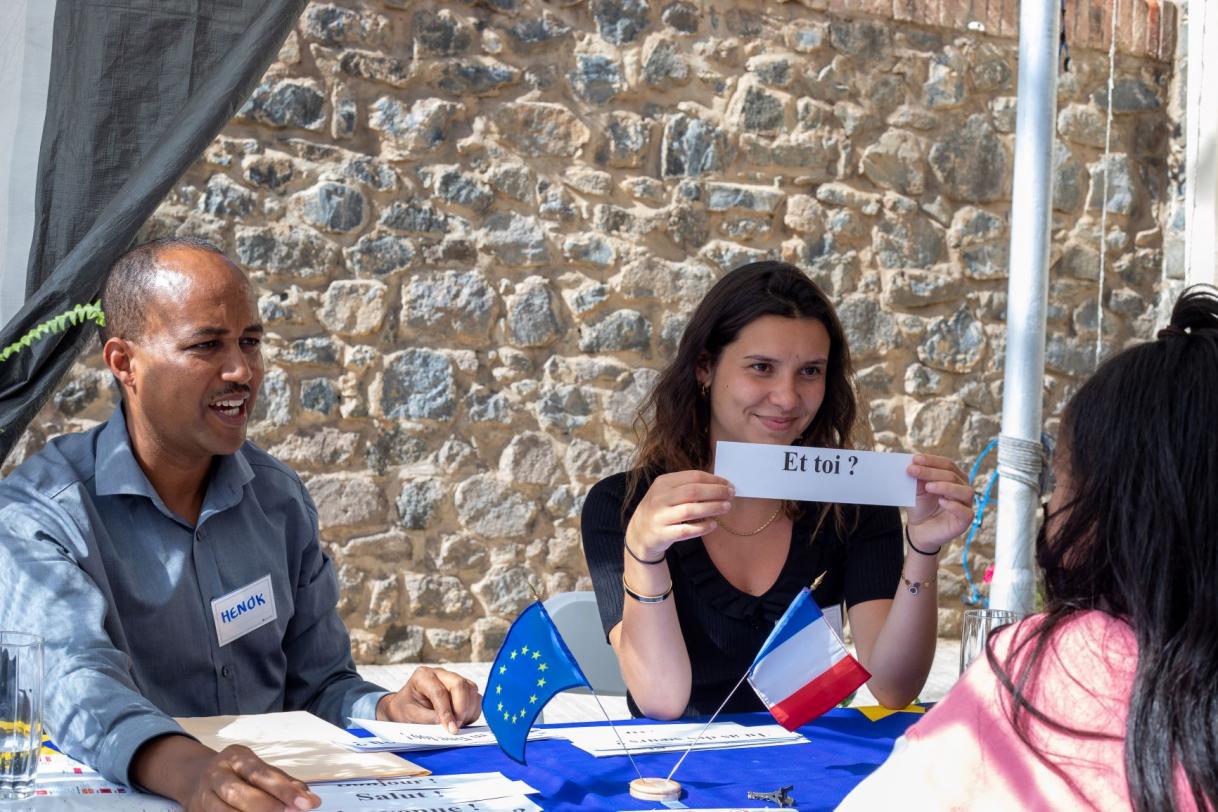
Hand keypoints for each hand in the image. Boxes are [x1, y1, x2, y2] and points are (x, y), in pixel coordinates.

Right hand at [133, 735, 317, 811]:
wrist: (196, 776)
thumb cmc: (239, 773)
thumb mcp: (259, 769)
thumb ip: (283, 782)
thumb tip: (310, 799)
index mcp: (235, 757)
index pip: (261, 773)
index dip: (284, 789)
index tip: (307, 803)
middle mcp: (215, 773)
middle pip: (237, 792)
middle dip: (266, 806)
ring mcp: (202, 795)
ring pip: (223, 811)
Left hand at [377, 665, 481, 732]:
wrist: (405, 706)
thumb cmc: (405, 709)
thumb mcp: (410, 715)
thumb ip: (428, 719)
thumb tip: (449, 725)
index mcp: (423, 676)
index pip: (439, 692)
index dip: (446, 712)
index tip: (450, 729)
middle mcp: (440, 673)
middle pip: (459, 685)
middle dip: (461, 708)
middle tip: (457, 727)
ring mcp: (453, 679)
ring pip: (471, 689)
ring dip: (468, 710)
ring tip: (458, 725)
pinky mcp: (463, 688)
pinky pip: (476, 697)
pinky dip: (472, 711)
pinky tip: (463, 721)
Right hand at [625, 470, 734, 559]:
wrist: (639, 532)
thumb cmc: (661, 508)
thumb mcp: (668, 492)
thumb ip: (687, 486)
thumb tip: (719, 484)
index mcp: (663, 482)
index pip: (693, 477)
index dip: (714, 480)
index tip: (728, 484)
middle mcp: (660, 498)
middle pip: (693, 491)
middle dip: (715, 492)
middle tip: (731, 495)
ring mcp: (660, 516)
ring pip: (690, 510)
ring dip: (712, 508)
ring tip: (727, 507)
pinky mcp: (663, 534)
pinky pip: (686, 530)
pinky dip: (702, 527)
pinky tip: (713, 525)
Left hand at [905, 453, 973, 552]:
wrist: (918, 530)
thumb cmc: (921, 507)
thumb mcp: (916, 490)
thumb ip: (918, 478)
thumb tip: (914, 464)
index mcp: (954, 478)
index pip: (947, 464)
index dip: (932, 460)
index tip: (915, 458)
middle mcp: (963, 489)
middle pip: (953, 476)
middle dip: (931, 472)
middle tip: (912, 470)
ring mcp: (966, 505)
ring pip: (965, 491)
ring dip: (945, 486)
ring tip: (928, 487)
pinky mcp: (965, 521)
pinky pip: (966, 512)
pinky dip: (954, 505)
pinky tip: (941, 502)